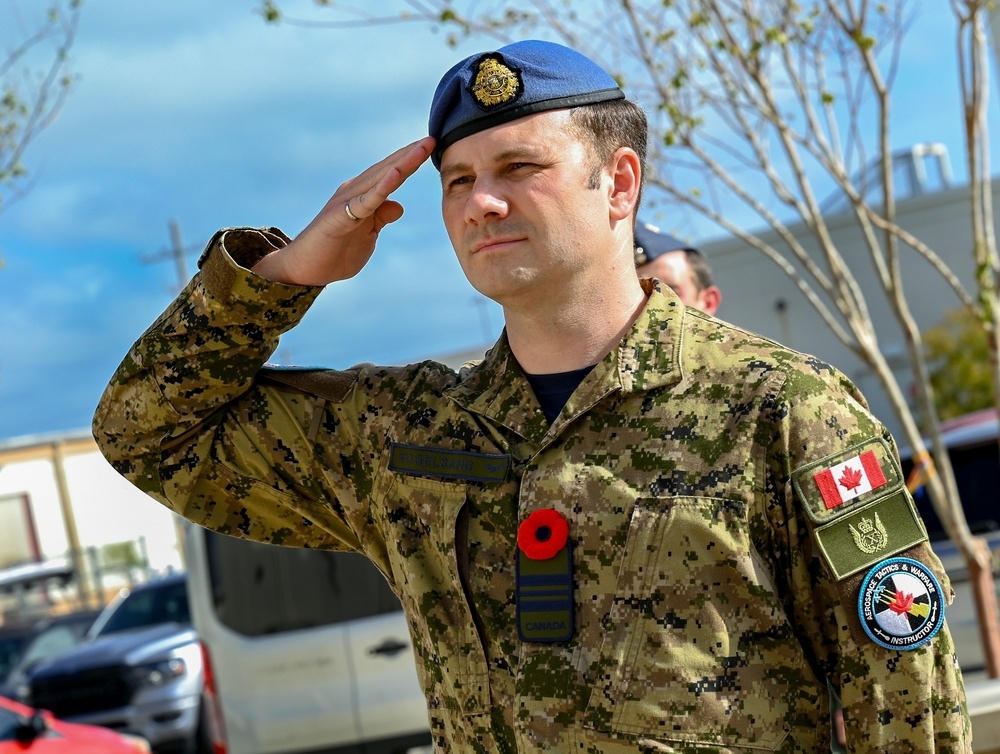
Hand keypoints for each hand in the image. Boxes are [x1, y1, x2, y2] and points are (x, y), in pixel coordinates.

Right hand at [253, 136, 434, 285]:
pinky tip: (395, 174)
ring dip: (402, 163)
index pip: (391, 174)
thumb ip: (381, 218)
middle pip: (388, 169)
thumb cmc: (334, 252)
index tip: (431, 146)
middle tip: (432, 138)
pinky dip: (381, 187)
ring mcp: (347, 201)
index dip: (411, 161)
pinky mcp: (340, 215)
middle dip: (411, 154)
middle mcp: (354, 192)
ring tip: (420, 148)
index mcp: (362, 195)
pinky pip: (366, 201)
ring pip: (380, 179)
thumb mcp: (367, 235)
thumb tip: (400, 205)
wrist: (304, 269)